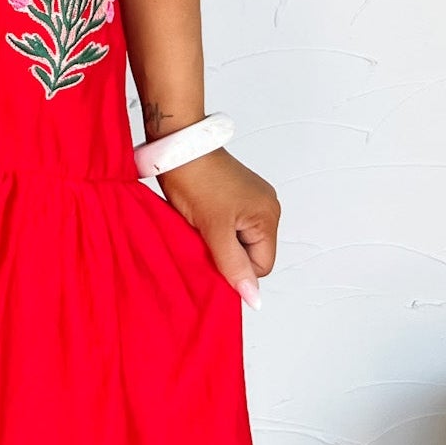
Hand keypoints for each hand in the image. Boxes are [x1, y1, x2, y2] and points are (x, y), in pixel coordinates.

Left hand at [156, 146, 279, 308]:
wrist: (176, 144)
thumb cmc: (194, 179)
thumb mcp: (214, 230)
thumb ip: (234, 266)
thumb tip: (253, 300)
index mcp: (268, 215)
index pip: (262, 266)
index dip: (236, 268)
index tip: (213, 250)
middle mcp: (266, 206)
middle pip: (251, 253)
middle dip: (227, 253)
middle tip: (205, 234)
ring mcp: (251, 198)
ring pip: (238, 240)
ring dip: (219, 240)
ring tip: (202, 223)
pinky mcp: (235, 194)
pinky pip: (231, 225)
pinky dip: (216, 227)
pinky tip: (201, 216)